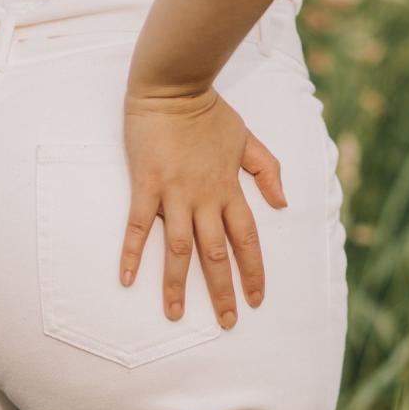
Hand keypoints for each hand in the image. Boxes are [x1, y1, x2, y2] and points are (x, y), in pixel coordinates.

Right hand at [118, 85, 287, 328]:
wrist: (174, 87)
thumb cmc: (209, 111)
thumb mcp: (248, 138)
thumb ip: (267, 170)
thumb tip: (282, 203)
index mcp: (229, 189)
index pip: (247, 239)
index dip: (254, 271)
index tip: (257, 298)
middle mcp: (204, 198)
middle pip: (216, 253)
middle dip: (222, 291)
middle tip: (226, 322)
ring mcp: (173, 193)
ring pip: (178, 248)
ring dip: (177, 283)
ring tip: (175, 314)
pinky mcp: (145, 185)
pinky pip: (137, 225)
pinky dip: (131, 252)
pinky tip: (126, 278)